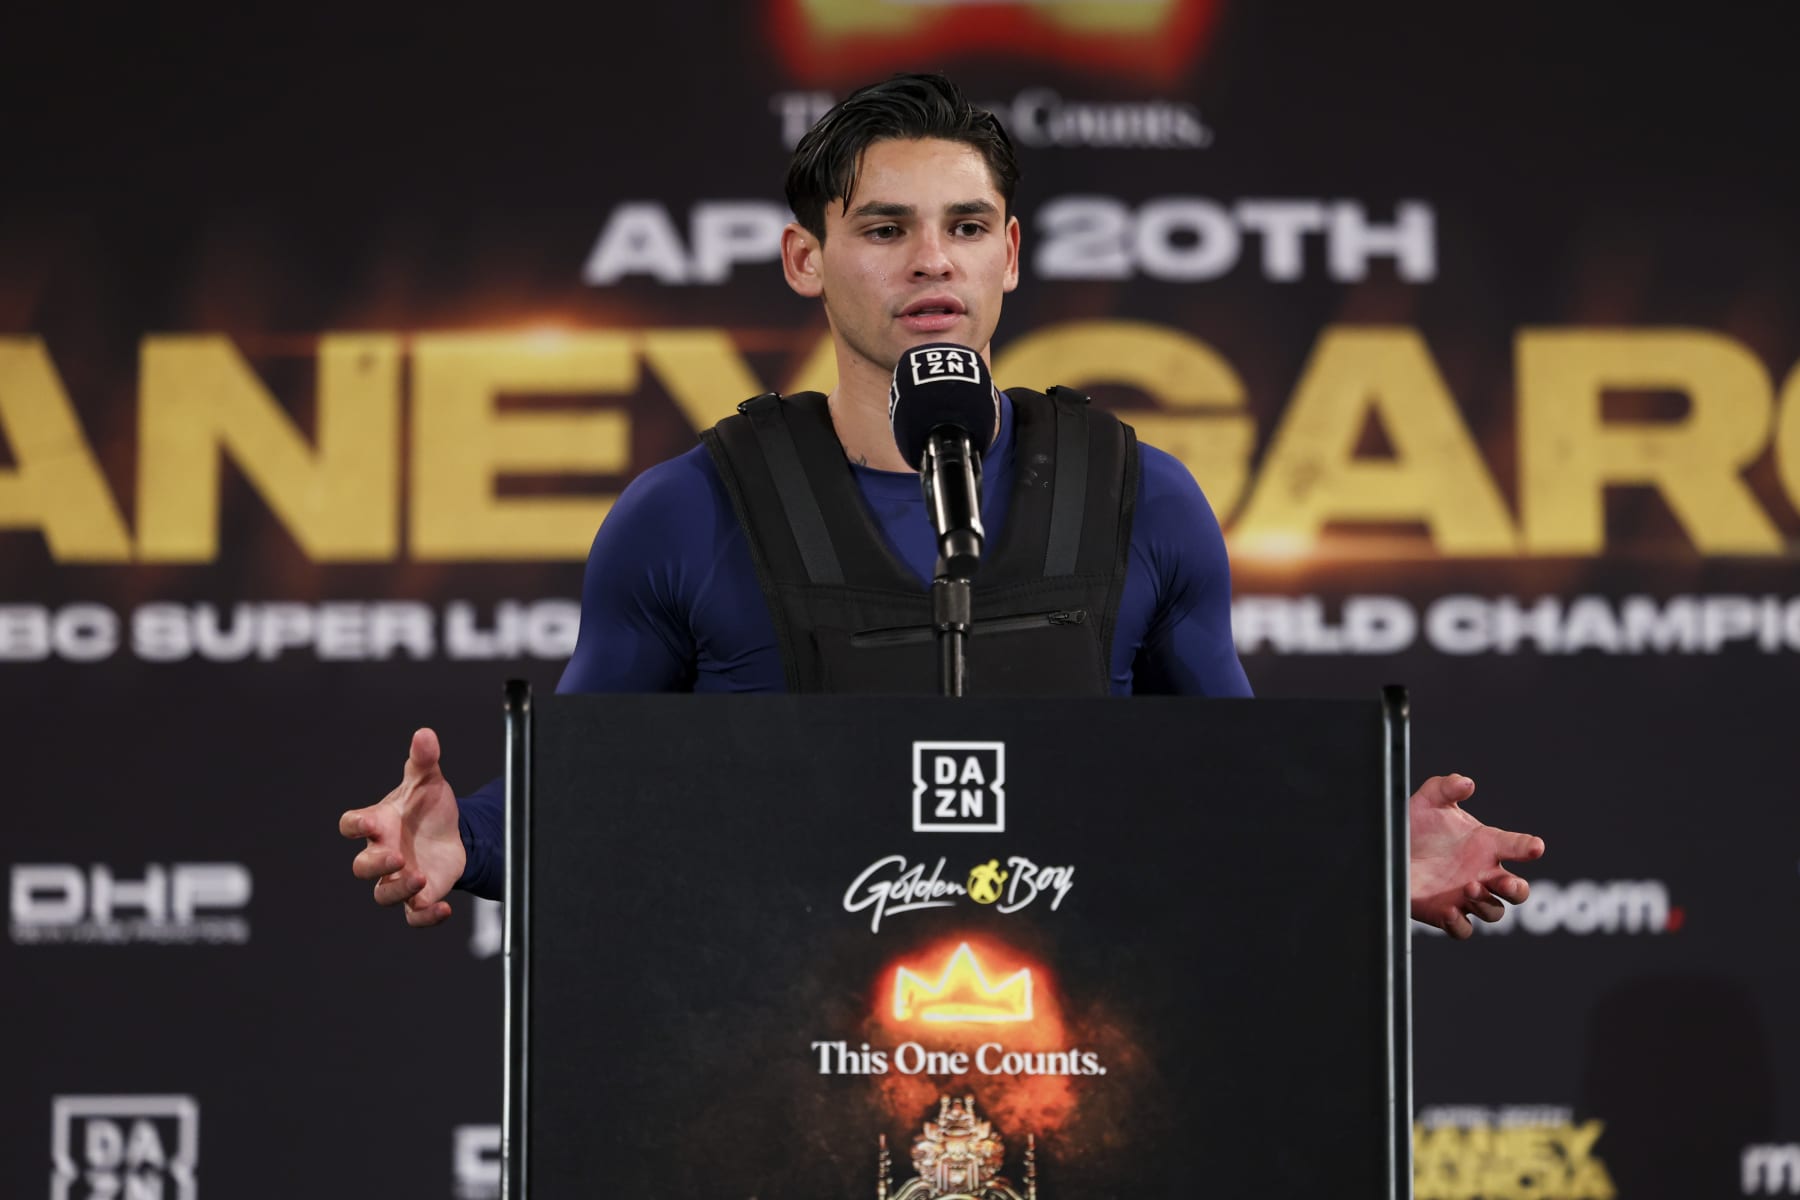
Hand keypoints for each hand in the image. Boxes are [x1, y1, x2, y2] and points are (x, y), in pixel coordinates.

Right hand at [339, 728, 466, 926]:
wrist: (451, 834)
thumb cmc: (428, 808)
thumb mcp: (428, 781)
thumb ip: (424, 760)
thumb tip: (426, 734)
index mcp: (379, 824)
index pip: (351, 825)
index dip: (355, 825)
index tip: (366, 822)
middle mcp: (383, 853)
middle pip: (362, 867)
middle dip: (375, 864)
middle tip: (397, 857)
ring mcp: (399, 878)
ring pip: (384, 895)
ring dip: (399, 890)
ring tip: (421, 879)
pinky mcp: (420, 896)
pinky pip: (414, 915)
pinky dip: (425, 916)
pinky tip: (442, 909)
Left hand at [1409, 773, 1543, 939]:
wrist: (1388, 850)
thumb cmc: (1416, 825)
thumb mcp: (1429, 801)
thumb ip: (1447, 787)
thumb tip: (1466, 783)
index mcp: (1487, 845)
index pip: (1517, 846)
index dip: (1529, 847)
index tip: (1535, 847)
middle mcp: (1483, 874)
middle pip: (1517, 890)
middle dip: (1517, 889)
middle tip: (1503, 882)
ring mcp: (1466, 897)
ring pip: (1494, 911)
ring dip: (1487, 903)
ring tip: (1469, 888)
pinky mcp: (1446, 915)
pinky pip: (1463, 930)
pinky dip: (1460, 924)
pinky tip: (1449, 911)